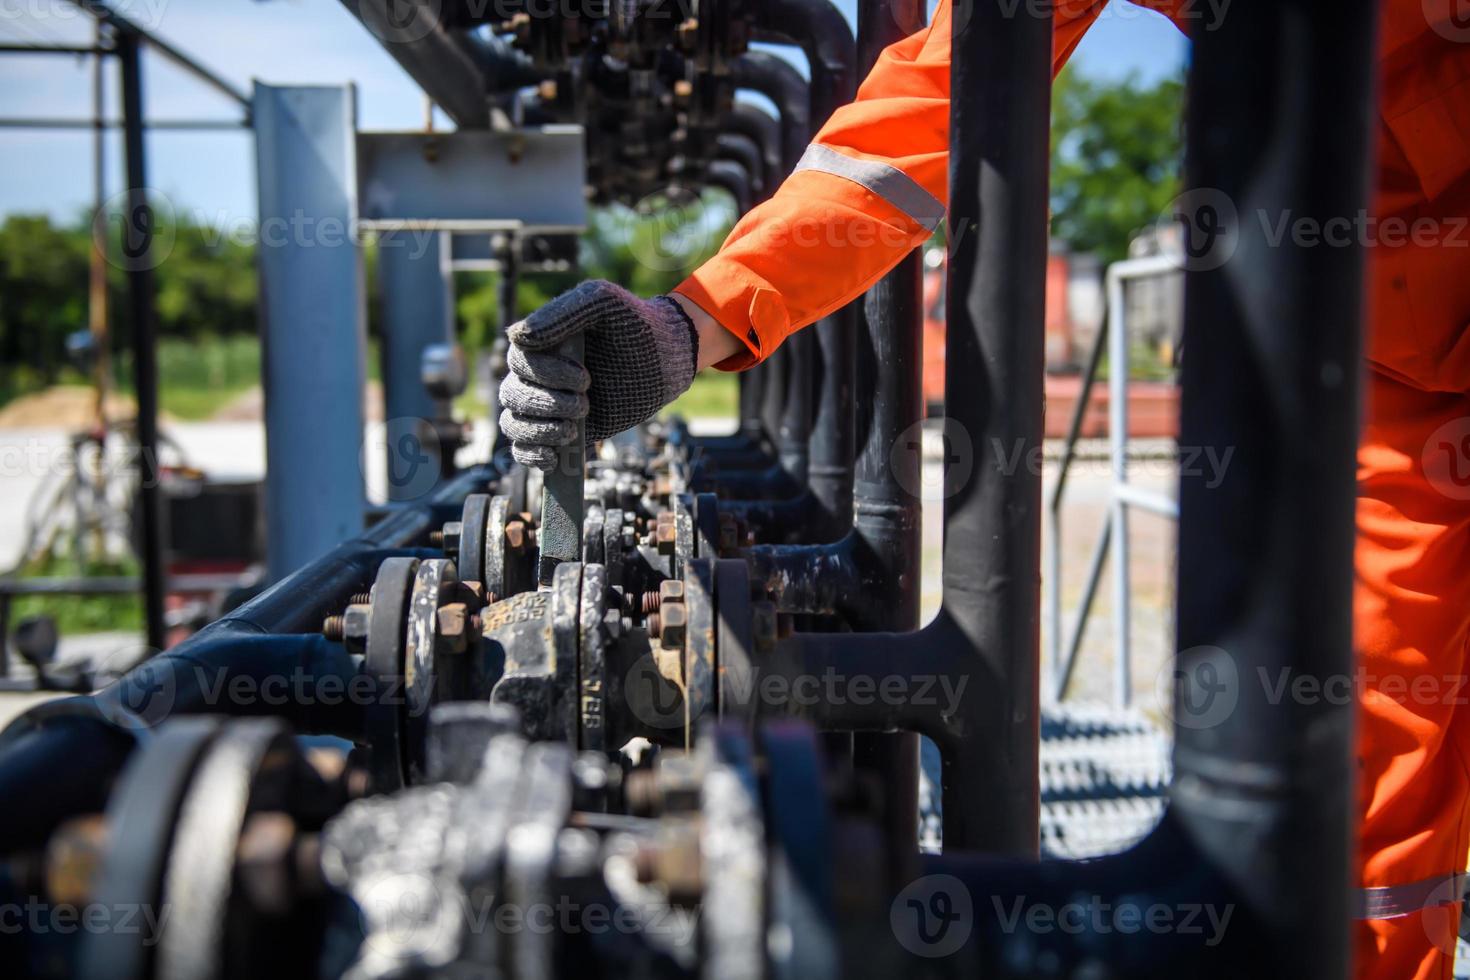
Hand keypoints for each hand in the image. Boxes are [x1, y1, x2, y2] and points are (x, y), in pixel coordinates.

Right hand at [497, 280, 700, 469]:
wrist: (667, 359)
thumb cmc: (636, 324)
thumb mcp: (602, 303)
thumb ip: (562, 313)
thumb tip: (516, 337)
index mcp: (541, 341)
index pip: (518, 362)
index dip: (546, 375)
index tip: (586, 378)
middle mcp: (538, 373)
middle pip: (513, 395)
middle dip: (547, 404)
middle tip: (585, 402)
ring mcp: (548, 404)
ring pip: (514, 424)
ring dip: (540, 430)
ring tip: (573, 429)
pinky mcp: (561, 430)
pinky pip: (525, 449)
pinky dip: (531, 455)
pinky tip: (553, 457)